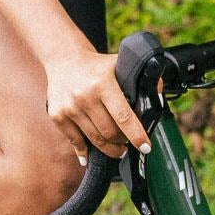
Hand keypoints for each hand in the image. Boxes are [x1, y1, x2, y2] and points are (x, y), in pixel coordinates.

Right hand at [45, 43, 148, 157]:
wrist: (63, 59)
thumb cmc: (97, 66)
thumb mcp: (119, 65)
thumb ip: (141, 79)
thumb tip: (157, 98)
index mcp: (103, 83)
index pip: (123, 116)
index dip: (136, 135)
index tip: (145, 147)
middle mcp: (85, 96)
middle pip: (110, 132)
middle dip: (123, 141)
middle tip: (128, 142)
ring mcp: (69, 107)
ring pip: (95, 140)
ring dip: (109, 148)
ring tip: (117, 147)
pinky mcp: (57, 115)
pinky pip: (75, 141)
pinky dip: (84, 150)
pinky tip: (89, 155)